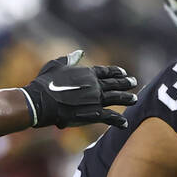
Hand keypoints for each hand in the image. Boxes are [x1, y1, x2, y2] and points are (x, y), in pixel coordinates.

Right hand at [21, 50, 137, 129]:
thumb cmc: (45, 83)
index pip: (106, 71)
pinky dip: (118, 120)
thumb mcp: (56, 65)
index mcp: (87, 73)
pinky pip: (110, 117)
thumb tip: (79, 53)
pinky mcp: (93, 113)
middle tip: (134, 82)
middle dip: (126, 83)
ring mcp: (96, 99)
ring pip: (116, 98)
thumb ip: (70, 59)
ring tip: (135, 99)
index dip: (116, 72)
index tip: (123, 72)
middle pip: (115, 84)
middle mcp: (94, 85)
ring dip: (127, 99)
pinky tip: (125, 123)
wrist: (42, 102)